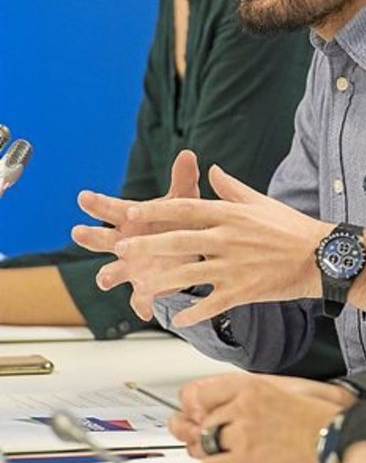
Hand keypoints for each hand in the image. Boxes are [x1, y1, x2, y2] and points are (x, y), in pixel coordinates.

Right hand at [71, 150, 200, 319]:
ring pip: (112, 272)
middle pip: (101, 240)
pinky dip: (141, 303)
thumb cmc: (178, 221)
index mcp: (131, 219)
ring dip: (107, 275)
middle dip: (90, 236)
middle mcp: (124, 243)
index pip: (110, 209)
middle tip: (79, 231)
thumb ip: (183, 179)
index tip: (83, 197)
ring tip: (105, 278)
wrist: (189, 250)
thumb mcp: (183, 200)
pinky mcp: (145, 288)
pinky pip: (140, 299)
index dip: (96, 204)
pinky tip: (144, 310)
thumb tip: (188, 153)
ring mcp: (132, 267)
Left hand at [113, 164, 330, 326]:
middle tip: (122, 250)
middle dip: (147, 246)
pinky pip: (211, 304)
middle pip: (178, 241)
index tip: (132, 212)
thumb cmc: (292, 227)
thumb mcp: (260, 202)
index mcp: (231, 214)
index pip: (185, 209)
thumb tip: (212, 170)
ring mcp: (234, 266)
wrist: (321, 256)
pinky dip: (193, 313)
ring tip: (141, 287)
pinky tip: (178, 320)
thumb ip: (231, 188)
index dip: (155, 211)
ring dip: (161, 281)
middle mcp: (228, 239)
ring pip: (188, 274)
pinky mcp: (243, 291)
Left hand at [168, 372, 345, 462]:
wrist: (334, 439)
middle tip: (210, 439)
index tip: (194, 413)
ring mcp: (242, 433)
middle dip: (202, 433)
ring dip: (208, 453)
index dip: (194, 406)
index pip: (199, 392)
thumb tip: (220, 407)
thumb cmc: (315, 419)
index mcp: (251, 386)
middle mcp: (242, 406)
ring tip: (225, 454)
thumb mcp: (279, 391)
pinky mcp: (245, 460)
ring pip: (202, 445)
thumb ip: (246, 397)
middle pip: (199, 421)